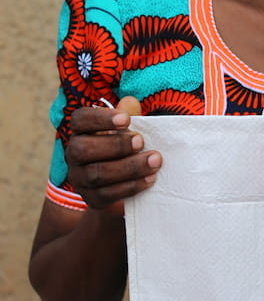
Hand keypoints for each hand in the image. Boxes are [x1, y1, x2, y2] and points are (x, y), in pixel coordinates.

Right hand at [65, 97, 161, 214]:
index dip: (100, 118)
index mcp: (80, 131)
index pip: (80, 120)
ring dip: (129, 167)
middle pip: (83, 149)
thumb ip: (128, 115)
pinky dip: (131, 186)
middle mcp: (73, 154)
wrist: (120, 184)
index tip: (126, 119)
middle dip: (115, 145)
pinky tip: (150, 179)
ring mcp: (80, 178)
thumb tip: (130, 102)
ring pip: (97, 174)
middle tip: (141, 141)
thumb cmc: (125, 146)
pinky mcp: (91, 198)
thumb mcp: (127, 129)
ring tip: (154, 161)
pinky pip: (107, 195)